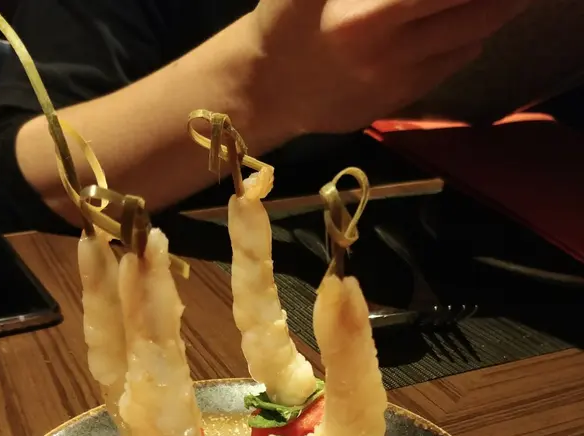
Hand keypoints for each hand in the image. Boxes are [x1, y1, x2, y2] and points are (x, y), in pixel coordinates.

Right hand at [252, 0, 528, 134]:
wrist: (269, 90)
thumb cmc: (284, 23)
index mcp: (369, 18)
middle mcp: (394, 53)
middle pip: (479, 13)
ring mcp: (401, 81)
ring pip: (472, 39)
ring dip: (490, 11)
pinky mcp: (402, 100)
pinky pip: (451, 64)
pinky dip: (467, 36)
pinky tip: (455, 19)